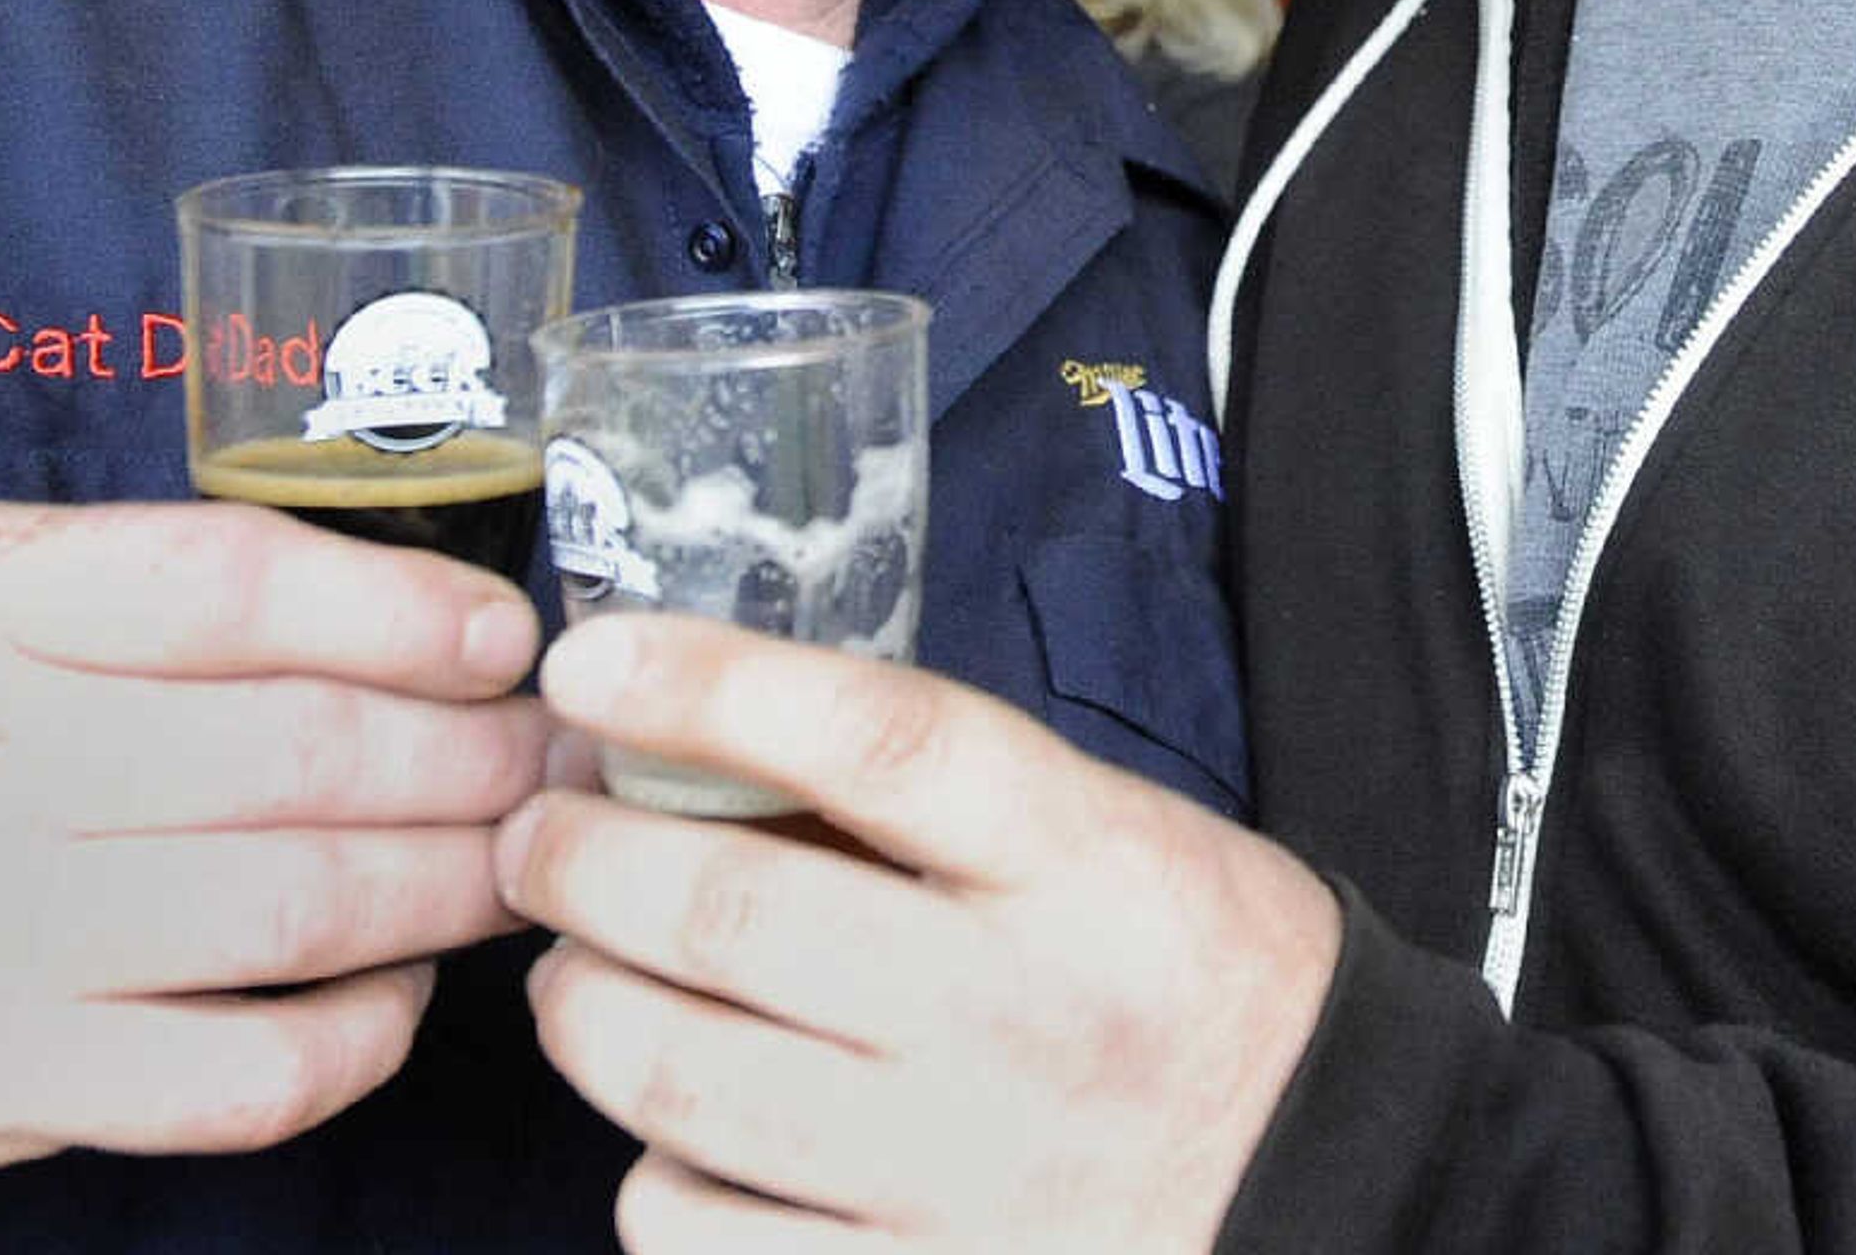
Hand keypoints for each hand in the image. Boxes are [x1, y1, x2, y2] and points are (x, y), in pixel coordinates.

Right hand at [0, 499, 548, 1240]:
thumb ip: (154, 580)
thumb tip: (417, 605)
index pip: (237, 586)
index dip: (408, 610)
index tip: (508, 638)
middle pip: (308, 756)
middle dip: (478, 760)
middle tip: (554, 762)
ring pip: (300, 910)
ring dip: (449, 888)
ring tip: (516, 862)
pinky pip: (240, 1077)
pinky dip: (356, 1040)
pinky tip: (394, 995)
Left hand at [503, 612, 1339, 1252]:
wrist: (1317, 1176)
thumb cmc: (1183, 969)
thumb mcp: (1104, 832)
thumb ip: (930, 796)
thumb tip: (697, 743)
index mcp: (1080, 861)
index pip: (873, 741)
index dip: (709, 686)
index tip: (592, 658)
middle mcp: (1019, 1014)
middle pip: (733, 916)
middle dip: (580, 860)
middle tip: (537, 834)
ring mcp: (965, 1173)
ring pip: (680, 1081)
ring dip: (582, 1007)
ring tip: (573, 973)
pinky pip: (699, 1234)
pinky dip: (649, 1173)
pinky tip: (673, 1131)